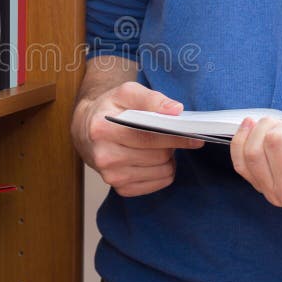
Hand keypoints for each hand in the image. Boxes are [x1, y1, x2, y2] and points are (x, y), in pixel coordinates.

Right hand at [71, 81, 204, 196]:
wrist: (85, 130)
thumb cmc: (110, 109)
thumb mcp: (126, 93)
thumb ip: (151, 98)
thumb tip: (176, 110)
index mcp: (102, 129)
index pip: (147, 136)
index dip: (175, 136)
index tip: (195, 136)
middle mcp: (104, 156)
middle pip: (159, 156)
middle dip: (171, 144)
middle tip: (168, 133)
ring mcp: (111, 176)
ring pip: (163, 171)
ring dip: (168, 158)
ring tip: (157, 145)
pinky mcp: (121, 189)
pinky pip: (159, 183)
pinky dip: (162, 170)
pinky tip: (152, 158)